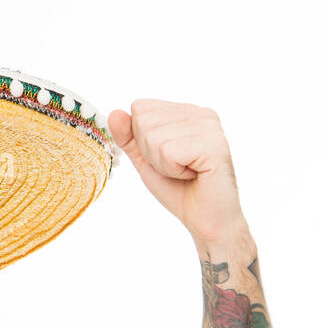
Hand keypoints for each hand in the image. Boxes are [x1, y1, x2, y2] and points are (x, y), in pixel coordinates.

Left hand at [108, 99, 244, 243]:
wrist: (206, 219)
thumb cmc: (178, 189)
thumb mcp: (146, 160)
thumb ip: (129, 137)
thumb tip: (114, 113)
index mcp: (187, 112)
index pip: (140, 108)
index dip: (142, 140)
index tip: (167, 158)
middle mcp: (201, 113)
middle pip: (144, 121)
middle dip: (151, 154)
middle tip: (177, 168)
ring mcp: (210, 127)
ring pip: (154, 138)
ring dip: (163, 165)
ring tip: (186, 172)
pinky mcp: (214, 145)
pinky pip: (169, 152)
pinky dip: (173, 171)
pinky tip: (193, 175)